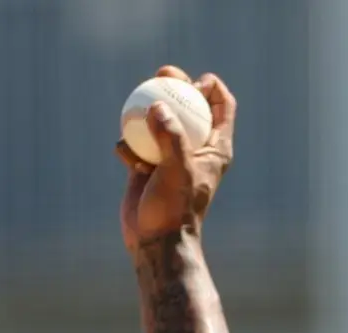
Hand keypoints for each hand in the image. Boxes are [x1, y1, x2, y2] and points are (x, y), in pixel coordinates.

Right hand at [115, 66, 236, 253]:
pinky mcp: (146, 167)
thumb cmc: (174, 209)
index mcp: (215, 148)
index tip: (193, 80)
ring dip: (144, 111)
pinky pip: (135, 144)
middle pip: (189, 106)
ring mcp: (169, 157)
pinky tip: (125, 154)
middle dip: (175, 86)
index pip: (222, 106)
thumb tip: (158, 106)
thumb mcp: (177, 171)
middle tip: (161, 75)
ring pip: (158, 121)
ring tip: (134, 105)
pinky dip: (128, 145)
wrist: (155, 241)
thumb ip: (170, 138)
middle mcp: (194, 149)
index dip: (212, 87)